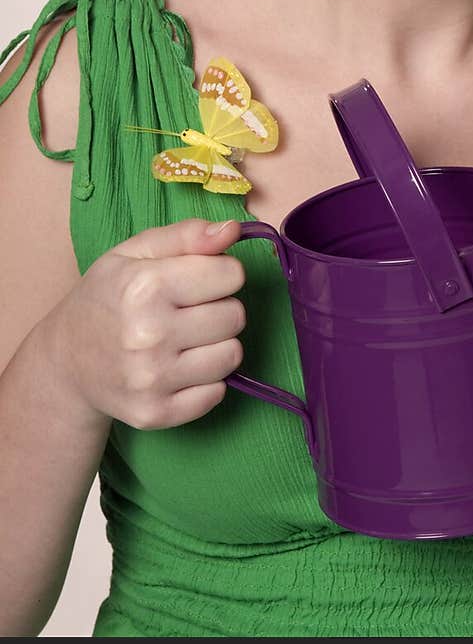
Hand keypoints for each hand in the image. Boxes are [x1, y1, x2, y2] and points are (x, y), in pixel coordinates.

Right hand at [47, 217, 246, 429]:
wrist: (65, 362)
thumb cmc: (107, 297)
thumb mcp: (136, 252)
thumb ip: (188, 235)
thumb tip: (233, 230)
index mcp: (146, 287)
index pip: (232, 275)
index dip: (219, 273)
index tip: (197, 280)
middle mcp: (149, 335)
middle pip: (236, 316)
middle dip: (219, 308)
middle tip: (187, 311)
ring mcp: (151, 379)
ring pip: (232, 355)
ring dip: (216, 345)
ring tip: (184, 339)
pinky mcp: (155, 413)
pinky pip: (216, 394)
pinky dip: (205, 380)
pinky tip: (178, 368)